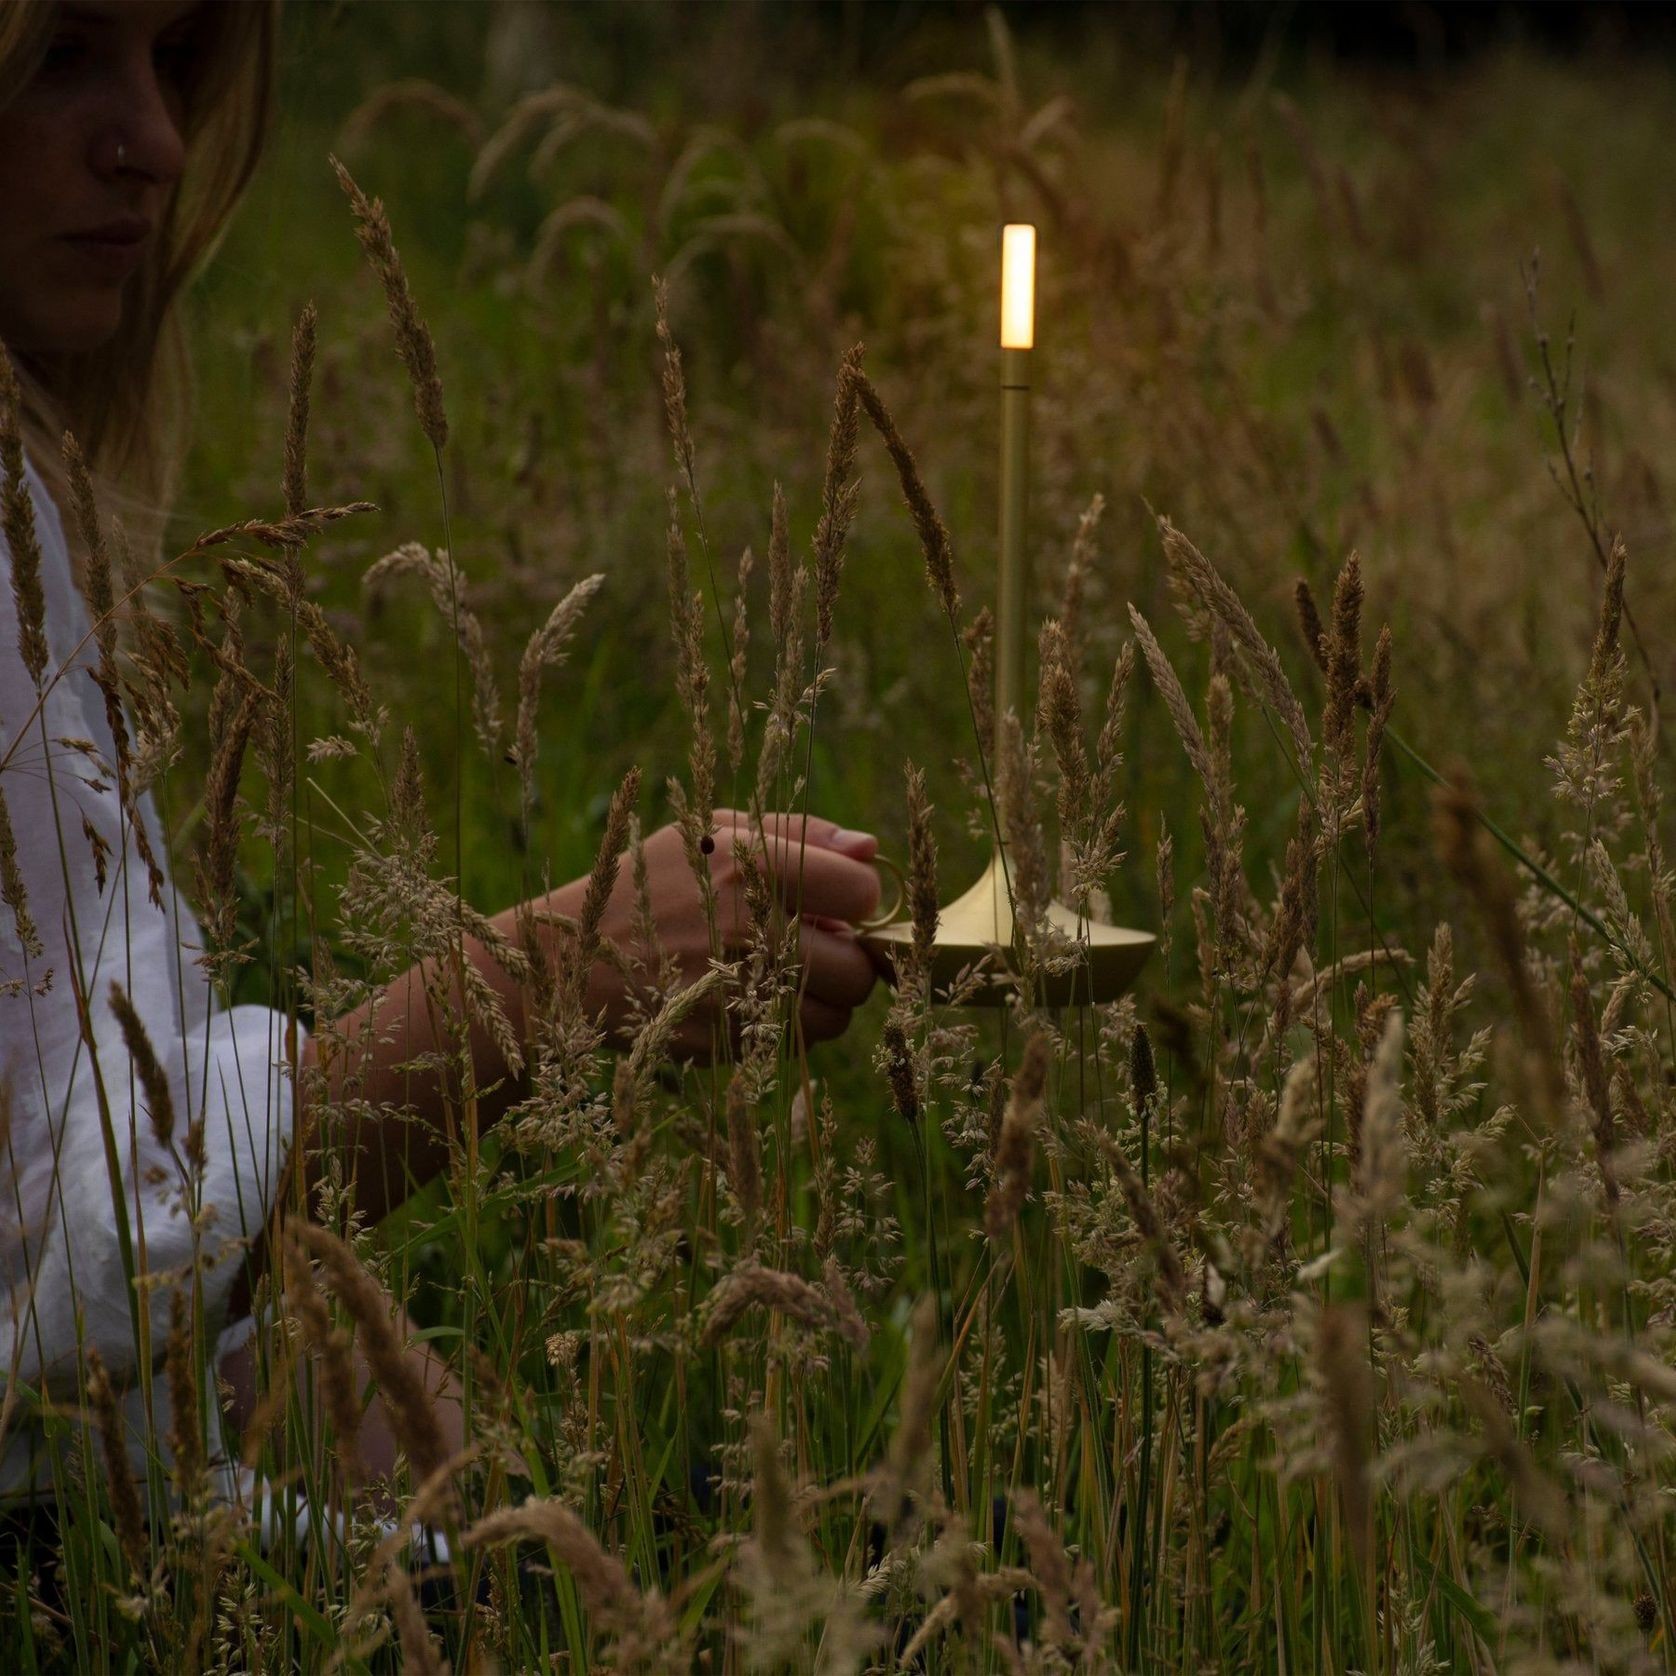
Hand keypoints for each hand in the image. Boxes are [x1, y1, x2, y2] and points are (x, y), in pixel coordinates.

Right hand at [567, 808, 883, 1061]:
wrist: (571, 955)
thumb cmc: (654, 882)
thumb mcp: (714, 833)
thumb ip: (800, 834)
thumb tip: (871, 850)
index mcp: (752, 866)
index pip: (862, 893)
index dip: (858, 899)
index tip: (837, 902)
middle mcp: (747, 930)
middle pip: (857, 968)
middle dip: (846, 960)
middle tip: (814, 946)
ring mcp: (734, 993)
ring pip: (834, 1018)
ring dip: (820, 1000)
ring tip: (780, 972)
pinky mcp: (721, 1042)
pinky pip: (790, 1042)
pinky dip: (782, 1024)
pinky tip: (746, 996)